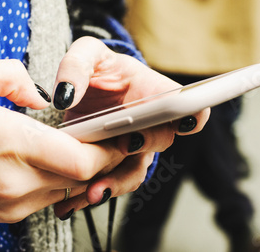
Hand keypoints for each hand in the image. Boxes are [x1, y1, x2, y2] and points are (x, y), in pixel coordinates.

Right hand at [0, 60, 125, 225]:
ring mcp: (10, 203)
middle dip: (101, 158)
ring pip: (66, 189)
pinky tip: (47, 163)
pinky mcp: (3, 215)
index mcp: (10, 140)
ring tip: (78, 147)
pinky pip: (44, 199)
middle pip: (82, 177)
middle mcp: (16, 179)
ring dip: (79, 171)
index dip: (109, 148)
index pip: (82, 157)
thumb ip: (10, 74)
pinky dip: (56, 182)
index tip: (120, 134)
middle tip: (106, 138)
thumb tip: (41, 94)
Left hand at [51, 37, 209, 216]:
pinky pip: (110, 183)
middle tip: (125, 144)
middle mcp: (149, 123)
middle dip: (144, 145)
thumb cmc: (96, 68)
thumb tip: (65, 95)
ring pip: (133, 171)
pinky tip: (69, 204)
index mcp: (152, 91)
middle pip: (160, 139)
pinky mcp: (111, 164)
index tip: (185, 121)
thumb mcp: (85, 55)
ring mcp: (132, 147)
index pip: (186, 103)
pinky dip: (90, 195)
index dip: (194, 113)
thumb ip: (76, 66)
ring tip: (92, 192)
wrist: (83, 92)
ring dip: (116, 183)